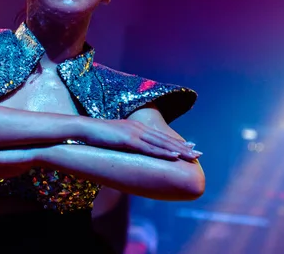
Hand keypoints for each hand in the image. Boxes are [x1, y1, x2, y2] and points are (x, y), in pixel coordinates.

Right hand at [85, 119, 200, 160]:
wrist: (84, 128)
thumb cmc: (96, 134)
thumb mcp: (114, 137)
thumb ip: (124, 141)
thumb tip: (128, 149)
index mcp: (135, 127)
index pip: (159, 136)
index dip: (175, 142)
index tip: (189, 147)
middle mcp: (138, 128)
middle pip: (165, 139)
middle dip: (183, 147)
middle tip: (198, 154)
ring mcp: (134, 133)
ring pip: (161, 143)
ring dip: (179, 150)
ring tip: (192, 156)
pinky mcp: (128, 140)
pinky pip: (149, 148)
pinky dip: (163, 152)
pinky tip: (174, 156)